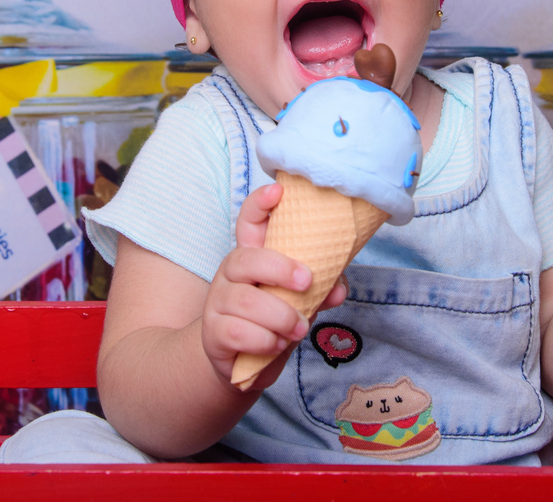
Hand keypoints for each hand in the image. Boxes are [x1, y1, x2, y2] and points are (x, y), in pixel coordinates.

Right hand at [201, 183, 348, 387]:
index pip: (249, 221)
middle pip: (245, 259)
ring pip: (246, 301)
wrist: (241, 360)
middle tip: (306, 282)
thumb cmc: (273, 319)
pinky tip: (276, 343)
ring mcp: (218, 302)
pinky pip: (238, 332)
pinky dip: (265, 340)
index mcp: (254, 256)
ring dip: (281, 316)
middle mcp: (231, 273)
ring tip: (299, 328)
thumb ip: (321, 290)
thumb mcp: (299, 300)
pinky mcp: (214, 333)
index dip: (260, 204)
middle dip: (279, 269)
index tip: (278, 191)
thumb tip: (338, 289)